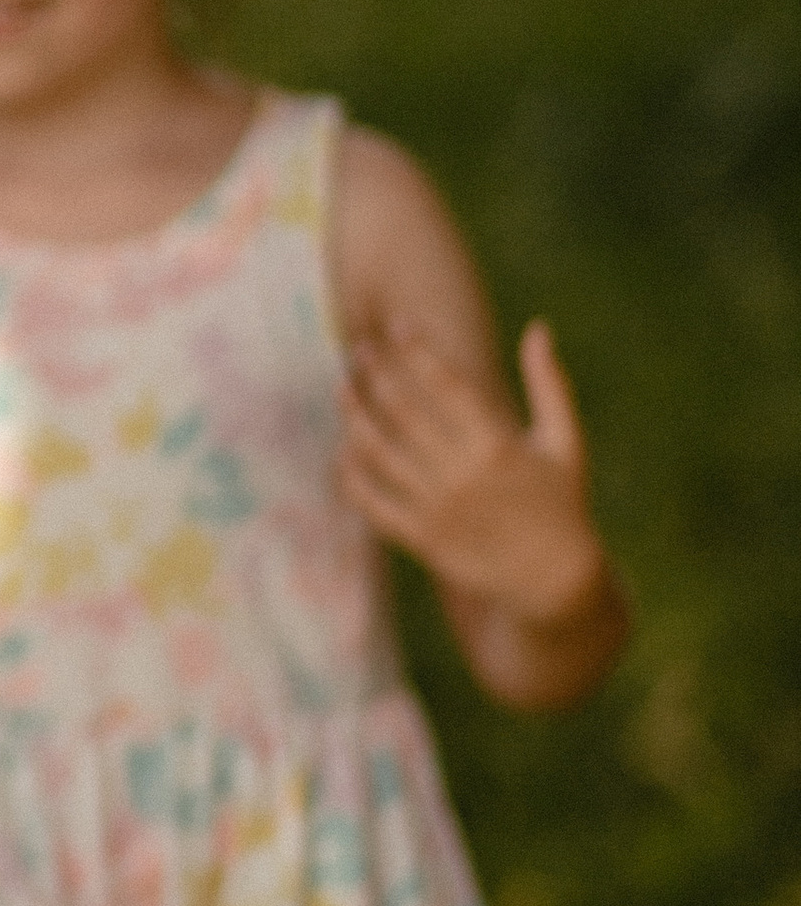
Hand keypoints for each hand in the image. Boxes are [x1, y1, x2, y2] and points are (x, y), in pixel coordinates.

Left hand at [340, 319, 606, 625]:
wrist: (552, 581)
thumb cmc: (562, 503)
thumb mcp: (565, 440)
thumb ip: (548, 382)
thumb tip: (538, 327)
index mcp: (496, 444)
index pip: (445, 384)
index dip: (416, 350)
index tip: (394, 324)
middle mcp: (461, 474)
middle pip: (402, 411)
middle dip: (375, 373)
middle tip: (357, 349)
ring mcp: (436, 508)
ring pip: (378, 453)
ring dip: (354, 417)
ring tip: (341, 389)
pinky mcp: (420, 539)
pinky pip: (372, 502)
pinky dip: (350, 476)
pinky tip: (340, 449)